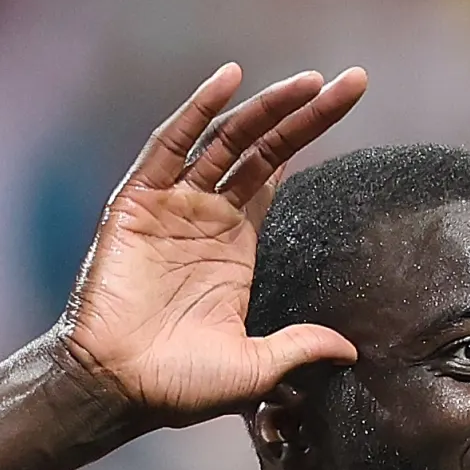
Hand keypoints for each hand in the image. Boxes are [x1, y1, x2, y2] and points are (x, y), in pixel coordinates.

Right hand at [61, 63, 367, 421]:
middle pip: (262, 147)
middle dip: (305, 113)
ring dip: (265, 108)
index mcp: (236, 243)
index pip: (277, 171)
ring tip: (310, 81)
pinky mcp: (137, 202)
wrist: (118, 389)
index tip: (349, 102)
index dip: (310, 136)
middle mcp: (208, 215)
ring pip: (225, 139)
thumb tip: (350, 349)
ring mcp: (173, 204)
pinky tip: (230, 80)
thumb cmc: (180, 385)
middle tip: (351, 81)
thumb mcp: (256, 368)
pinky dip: (197, 111)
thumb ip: (301, 347)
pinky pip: (169, 146)